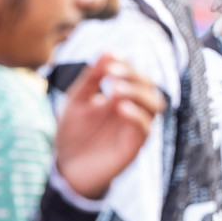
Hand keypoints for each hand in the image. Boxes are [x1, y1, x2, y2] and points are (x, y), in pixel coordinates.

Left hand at [53, 54, 163, 199]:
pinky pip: (146, 128)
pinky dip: (137, 115)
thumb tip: (107, 51)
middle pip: (150, 86)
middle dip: (134, 76)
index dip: (127, 64)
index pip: (135, 75)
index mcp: (121, 98)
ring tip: (115, 90)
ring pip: (155, 104)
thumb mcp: (77, 100)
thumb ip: (91, 78)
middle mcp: (132, 110)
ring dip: (138, 93)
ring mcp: (134, 128)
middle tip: (112, 73)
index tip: (110, 58)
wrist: (66, 169)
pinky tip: (120, 108)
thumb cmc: (72, 135)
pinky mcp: (134, 146)